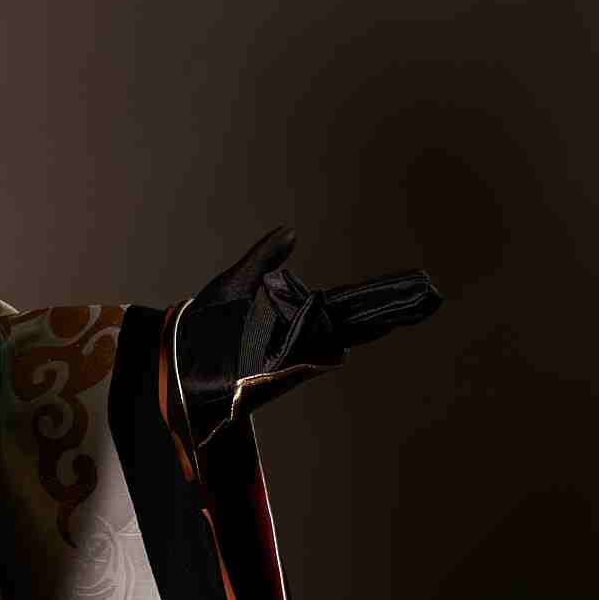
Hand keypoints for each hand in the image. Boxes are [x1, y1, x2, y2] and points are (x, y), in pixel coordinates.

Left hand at [172, 226, 443, 448]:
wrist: (173, 345)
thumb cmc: (205, 317)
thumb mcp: (237, 279)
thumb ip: (266, 256)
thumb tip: (291, 231)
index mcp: (294, 316)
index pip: (345, 307)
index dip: (374, 300)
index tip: (410, 287)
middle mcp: (298, 338)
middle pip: (352, 327)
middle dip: (385, 316)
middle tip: (424, 301)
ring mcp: (288, 356)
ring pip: (337, 344)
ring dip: (365, 332)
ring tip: (400, 316)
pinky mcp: (271, 368)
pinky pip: (305, 360)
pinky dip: (325, 350)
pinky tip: (350, 339)